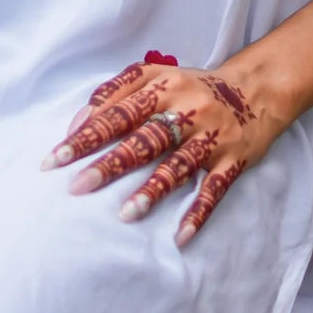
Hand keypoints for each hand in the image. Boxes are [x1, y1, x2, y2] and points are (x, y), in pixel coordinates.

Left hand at [40, 54, 292, 248]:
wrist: (256, 90)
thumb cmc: (191, 87)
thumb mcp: (155, 77)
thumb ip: (114, 93)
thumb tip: (78, 121)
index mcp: (163, 87)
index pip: (118, 113)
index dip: (87, 134)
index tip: (57, 157)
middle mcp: (186, 110)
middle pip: (144, 139)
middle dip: (110, 164)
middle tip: (78, 186)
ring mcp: (211, 137)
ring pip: (178, 166)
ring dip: (152, 191)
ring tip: (125, 215)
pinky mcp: (233, 160)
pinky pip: (215, 189)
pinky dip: (198, 212)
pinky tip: (180, 236)